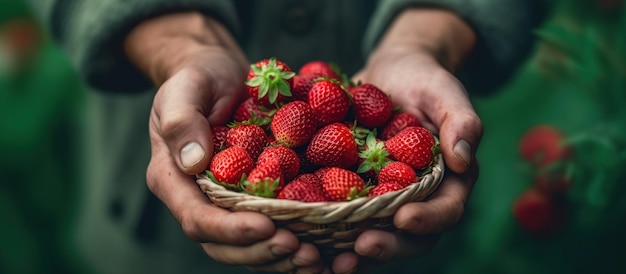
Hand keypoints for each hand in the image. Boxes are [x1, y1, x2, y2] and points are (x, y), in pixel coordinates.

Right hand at [124, 12, 325, 272]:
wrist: (219, 76)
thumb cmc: (199, 79)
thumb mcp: (184, 89)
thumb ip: (182, 122)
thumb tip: (193, 162)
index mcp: (174, 179)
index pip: (197, 219)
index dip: (231, 229)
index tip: (267, 225)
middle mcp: (197, 201)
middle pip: (223, 245)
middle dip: (261, 252)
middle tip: (302, 250)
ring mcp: (226, 205)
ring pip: (247, 247)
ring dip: (280, 259)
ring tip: (316, 258)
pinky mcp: (252, 201)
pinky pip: (269, 231)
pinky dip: (293, 245)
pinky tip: (324, 248)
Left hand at [332, 9, 482, 272]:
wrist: (389, 72)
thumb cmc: (422, 79)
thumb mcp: (443, 90)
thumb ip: (461, 121)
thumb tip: (463, 159)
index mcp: (448, 180)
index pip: (447, 209)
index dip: (428, 219)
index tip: (403, 217)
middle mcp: (418, 198)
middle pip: (411, 236)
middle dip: (389, 245)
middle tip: (362, 247)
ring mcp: (385, 199)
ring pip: (377, 236)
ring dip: (357, 253)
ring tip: (335, 261)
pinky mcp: (356, 194)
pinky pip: (345, 220)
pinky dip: (331, 235)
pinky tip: (309, 240)